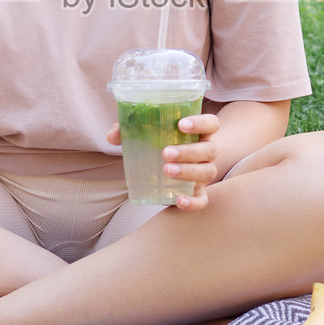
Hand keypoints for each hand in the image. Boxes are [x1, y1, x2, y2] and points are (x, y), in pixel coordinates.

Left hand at [106, 113, 221, 211]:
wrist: (173, 167)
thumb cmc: (160, 143)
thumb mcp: (146, 134)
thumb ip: (129, 130)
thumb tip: (112, 136)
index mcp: (199, 132)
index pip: (211, 123)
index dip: (201, 122)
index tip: (181, 124)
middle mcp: (207, 152)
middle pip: (209, 149)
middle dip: (188, 151)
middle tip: (165, 153)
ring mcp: (205, 173)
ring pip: (207, 172)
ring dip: (188, 172)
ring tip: (166, 171)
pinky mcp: (198, 193)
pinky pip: (202, 200)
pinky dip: (193, 202)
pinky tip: (178, 200)